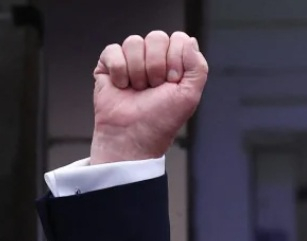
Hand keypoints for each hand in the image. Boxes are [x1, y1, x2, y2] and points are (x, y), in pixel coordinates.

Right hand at [90, 30, 207, 164]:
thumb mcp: (190, 95)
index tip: (172, 82)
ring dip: (138, 71)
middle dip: (156, 66)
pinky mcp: (109, 64)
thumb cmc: (161, 120)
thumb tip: (189, 40)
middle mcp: (153, 58)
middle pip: (156, 37)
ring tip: (138, 90)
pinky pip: (113, 50)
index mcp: (175, 62)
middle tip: (154, 88)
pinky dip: (119, 71)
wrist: (133, 136)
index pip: (178, 39)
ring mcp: (131, 59)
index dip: (175, 60)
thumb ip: (198, 67)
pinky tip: (122, 87)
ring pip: (134, 42)